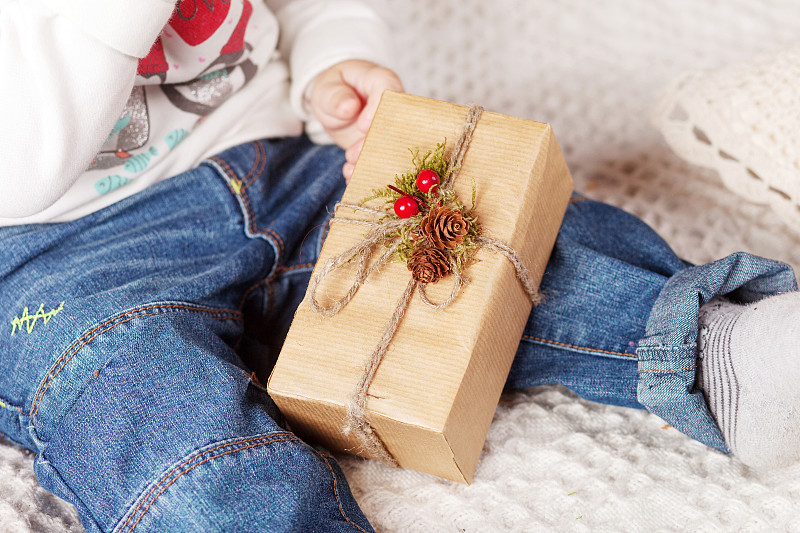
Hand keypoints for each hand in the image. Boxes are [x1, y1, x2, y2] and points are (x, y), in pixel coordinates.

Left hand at [309, 59, 403, 180]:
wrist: (337, 104)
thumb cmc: (334, 90)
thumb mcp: (326, 89)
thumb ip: (335, 96)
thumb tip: (349, 108)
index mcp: (381, 81)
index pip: (388, 92)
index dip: (379, 110)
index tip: (362, 127)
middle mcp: (394, 105)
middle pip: (396, 124)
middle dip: (375, 143)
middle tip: (352, 155)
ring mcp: (393, 127)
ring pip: (392, 146)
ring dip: (372, 161)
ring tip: (350, 170)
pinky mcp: (386, 146)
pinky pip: (384, 159)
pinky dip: (368, 170)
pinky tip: (352, 177)